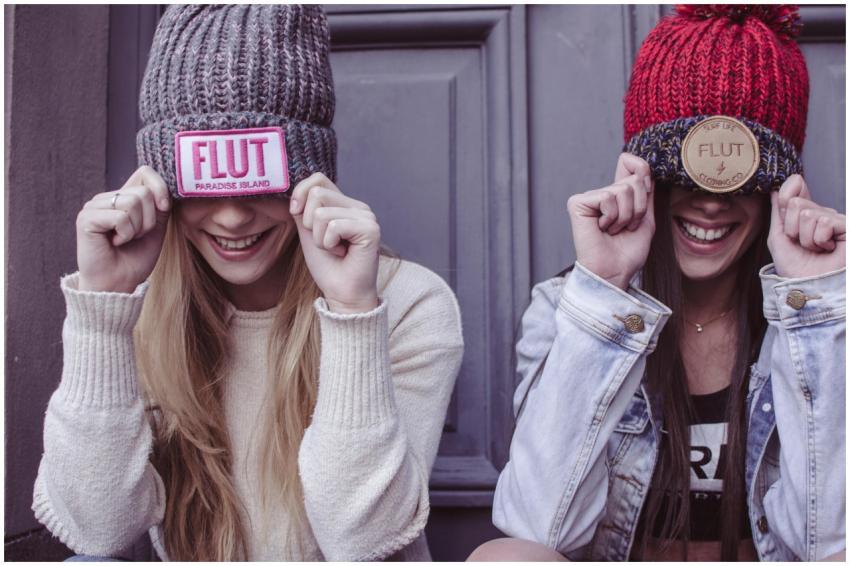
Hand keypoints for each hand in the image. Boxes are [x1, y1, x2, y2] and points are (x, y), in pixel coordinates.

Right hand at [76, 166, 170, 292]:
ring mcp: (94, 206)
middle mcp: (107, 197)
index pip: (145, 172)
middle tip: (135, 236)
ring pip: (133, 202)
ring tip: (124, 240)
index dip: (160, 188)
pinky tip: (114, 243)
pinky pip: (121, 217)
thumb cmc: (135, 258)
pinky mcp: (86, 218)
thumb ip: (160, 206)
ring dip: (137, 228)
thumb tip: (166, 187)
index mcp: (123, 197)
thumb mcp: (156, 229)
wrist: (118, 284)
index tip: (163, 208)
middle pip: (143, 191)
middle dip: (149, 220)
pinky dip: (125, 234)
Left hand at [289, 173, 379, 313]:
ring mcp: (367, 217)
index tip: (296, 213)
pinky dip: (329, 244)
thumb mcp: (308, 232)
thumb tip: (295, 192)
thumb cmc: (328, 266)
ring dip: (320, 238)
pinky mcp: (370, 229)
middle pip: (317, 193)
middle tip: (325, 242)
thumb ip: (303, 210)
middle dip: (310, 223)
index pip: (319, 178)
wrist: (343, 294)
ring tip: (334, 250)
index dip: (300, 193)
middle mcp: (358, 206)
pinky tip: (342, 253)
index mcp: (345, 204)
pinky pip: (334, 226)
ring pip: (322, 212)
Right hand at [567, 153, 655, 289]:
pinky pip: (608, 197)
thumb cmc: (628, 252)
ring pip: (623, 190)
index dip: (642, 169)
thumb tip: (645, 170)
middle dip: (638, 208)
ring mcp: (589, 198)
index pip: (630, 163)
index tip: (646, 189)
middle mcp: (602, 194)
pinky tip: (602, 229)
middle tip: (626, 227)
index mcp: (617, 195)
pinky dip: (612, 217)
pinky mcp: (578, 203)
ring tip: (614, 230)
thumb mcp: (646, 219)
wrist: (614, 272)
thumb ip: (646, 194)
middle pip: (634, 180)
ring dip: (626, 216)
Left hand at [768, 174, 844, 277]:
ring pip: (808, 214)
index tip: (785, 216)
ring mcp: (836, 219)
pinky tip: (828, 249)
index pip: (795, 186)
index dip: (786, 197)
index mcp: (805, 213)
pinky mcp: (847, 226)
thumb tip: (775, 190)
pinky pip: (825, 222)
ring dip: (806, 238)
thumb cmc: (794, 267)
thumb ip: (778, 213)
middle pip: (795, 203)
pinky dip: (820, 240)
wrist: (807, 287)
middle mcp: (822, 212)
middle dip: (792, 229)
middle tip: (802, 244)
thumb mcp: (779, 238)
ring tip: (816, 249)